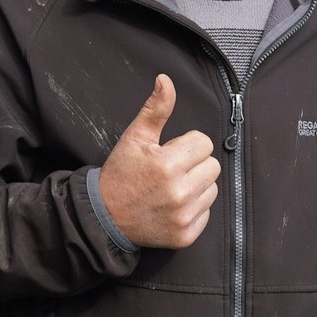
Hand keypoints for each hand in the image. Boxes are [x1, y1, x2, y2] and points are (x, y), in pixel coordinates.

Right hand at [97, 74, 220, 248]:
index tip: (167, 153)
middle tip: (169, 171)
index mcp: (167, 165)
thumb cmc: (121, 173)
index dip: (186, 145)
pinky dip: (193, 209)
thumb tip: (165, 80)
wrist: (104, 217)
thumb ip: (156, 109)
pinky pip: (206, 213)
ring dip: (196, 186)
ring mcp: (183, 217)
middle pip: (213, 166)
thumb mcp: (134, 138)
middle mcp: (178, 192)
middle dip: (194, 164)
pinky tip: (171, 207)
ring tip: (170, 189)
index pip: (204, 142)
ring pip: (212, 189)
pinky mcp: (185, 236)